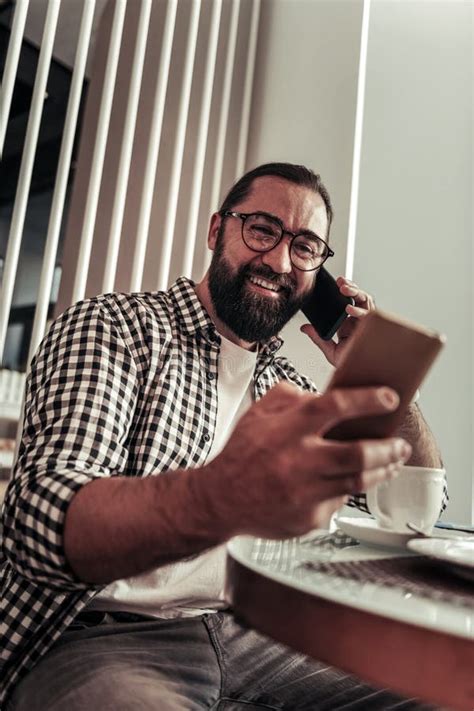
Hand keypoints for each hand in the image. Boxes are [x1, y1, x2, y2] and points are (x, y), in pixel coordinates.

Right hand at [199, 382, 411, 538]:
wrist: (220, 500)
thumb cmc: (241, 455)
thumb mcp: (257, 413)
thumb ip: (288, 396)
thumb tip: (319, 394)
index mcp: (287, 429)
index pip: (335, 407)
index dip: (367, 400)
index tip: (389, 398)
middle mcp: (298, 461)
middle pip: (357, 453)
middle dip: (388, 448)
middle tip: (400, 444)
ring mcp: (304, 492)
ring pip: (357, 481)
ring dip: (382, 471)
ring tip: (392, 462)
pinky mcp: (308, 518)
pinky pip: (339, 502)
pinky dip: (347, 490)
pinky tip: (349, 482)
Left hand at [300, 276, 375, 367]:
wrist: (358, 379)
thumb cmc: (350, 365)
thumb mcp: (330, 350)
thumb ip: (318, 337)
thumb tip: (304, 328)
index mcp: (349, 323)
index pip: (347, 301)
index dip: (343, 291)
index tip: (333, 284)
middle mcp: (359, 322)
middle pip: (358, 298)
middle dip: (351, 287)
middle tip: (340, 282)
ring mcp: (367, 325)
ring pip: (366, 302)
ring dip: (356, 292)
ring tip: (344, 288)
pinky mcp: (373, 330)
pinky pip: (370, 317)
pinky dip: (360, 311)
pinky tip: (349, 309)